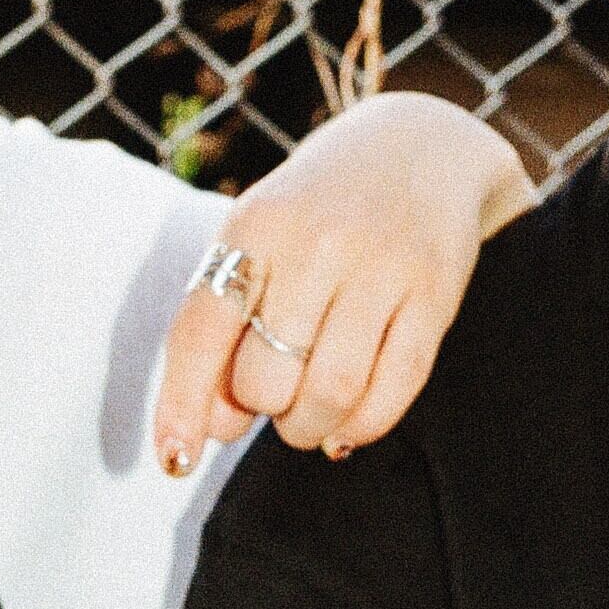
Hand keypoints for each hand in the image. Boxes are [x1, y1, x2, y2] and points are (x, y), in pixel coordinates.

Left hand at [154, 94, 531, 475]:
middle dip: (262, 410)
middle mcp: (317, 243)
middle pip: (266, 378)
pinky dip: (363, 426)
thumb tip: (214, 430)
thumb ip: (223, 326)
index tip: (174, 462)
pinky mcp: (434, 293)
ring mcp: (381, 267)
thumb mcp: (257, 241)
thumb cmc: (314, 213)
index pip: (200, 331)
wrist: (417, 147)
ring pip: (330, 394)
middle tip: (274, 399)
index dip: (182, 406)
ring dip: (308, 429)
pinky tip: (348, 425)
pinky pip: (394, 390)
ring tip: (306, 420)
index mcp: (255, 225)